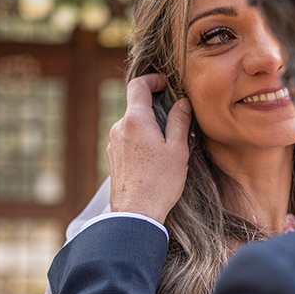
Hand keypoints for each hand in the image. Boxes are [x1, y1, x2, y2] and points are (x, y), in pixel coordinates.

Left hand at [107, 73, 192, 223]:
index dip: (152, 80)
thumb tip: (182, 103)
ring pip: (132, 124)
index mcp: (135, 120)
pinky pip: (127, 139)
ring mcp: (113, 143)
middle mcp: (119, 127)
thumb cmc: (160, 182)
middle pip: (136, 106)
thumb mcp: (177, 149)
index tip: (164, 85)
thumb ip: (179, 121)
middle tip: (174, 118)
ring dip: (148, 126)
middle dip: (154, 107)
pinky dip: (140, 140)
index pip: (137, 85)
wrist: (136, 213)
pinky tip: (154, 158)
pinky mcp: (112, 157)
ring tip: (167, 144)